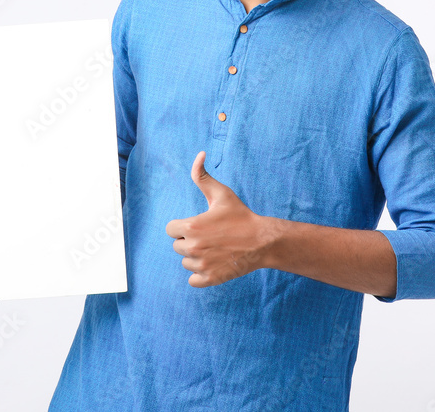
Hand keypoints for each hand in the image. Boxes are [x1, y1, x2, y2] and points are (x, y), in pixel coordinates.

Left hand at [165, 151, 276, 287]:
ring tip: (215, 249)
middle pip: (177, 246)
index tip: (199, 225)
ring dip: (196, 258)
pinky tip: (214, 263)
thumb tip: (200, 154)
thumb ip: (203, 175)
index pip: (171, 229)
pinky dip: (201, 274)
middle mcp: (193, 247)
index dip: (183, 227)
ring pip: (186, 262)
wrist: (263, 241)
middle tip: (211, 237)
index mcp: (191, 226)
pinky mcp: (209, 279)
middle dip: (190, 241)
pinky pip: (193, 279)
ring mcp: (201, 264)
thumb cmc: (241, 216)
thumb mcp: (221, 193)